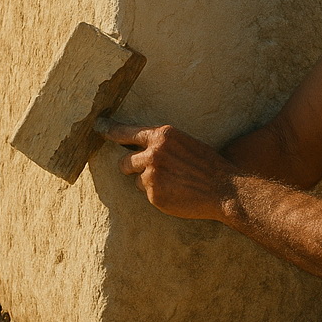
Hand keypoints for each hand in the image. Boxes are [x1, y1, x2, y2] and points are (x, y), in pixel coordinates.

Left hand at [99, 118, 237, 221]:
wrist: (224, 188)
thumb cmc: (207, 164)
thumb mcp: (185, 143)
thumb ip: (162, 144)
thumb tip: (140, 150)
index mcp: (163, 135)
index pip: (126, 132)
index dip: (109, 130)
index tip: (98, 126)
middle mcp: (154, 152)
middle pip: (123, 162)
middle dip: (130, 168)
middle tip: (151, 171)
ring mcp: (152, 174)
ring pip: (136, 180)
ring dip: (148, 183)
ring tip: (172, 182)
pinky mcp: (153, 194)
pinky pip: (146, 194)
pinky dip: (157, 195)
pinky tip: (176, 192)